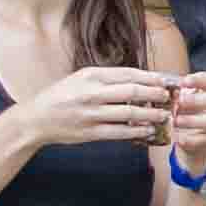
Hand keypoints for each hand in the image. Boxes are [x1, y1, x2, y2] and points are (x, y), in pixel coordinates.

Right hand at [21, 64, 178, 150]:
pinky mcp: (91, 132)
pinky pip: (120, 132)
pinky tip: (148, 130)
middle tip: (169, 97)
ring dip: (150, 114)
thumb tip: (137, 80)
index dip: (150, 77)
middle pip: (132, 91)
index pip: (128, 73)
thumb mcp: (80, 78)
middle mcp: (92, 92)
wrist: (36, 119)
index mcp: (91, 75)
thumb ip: (105, 78)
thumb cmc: (61, 96)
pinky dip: (137, 131)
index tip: (165, 80)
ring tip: (164, 115)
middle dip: (155, 94)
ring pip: (129, 112)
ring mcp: (92, 113)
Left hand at [158, 73, 205, 176]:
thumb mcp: (184, 92)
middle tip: (179, 103)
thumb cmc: (187, 101)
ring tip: (175, 121)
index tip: (182, 82)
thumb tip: (172, 92)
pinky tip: (179, 139)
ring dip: (193, 121)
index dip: (198, 81)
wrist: (193, 123)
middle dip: (197, 101)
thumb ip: (179, 91)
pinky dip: (193, 140)